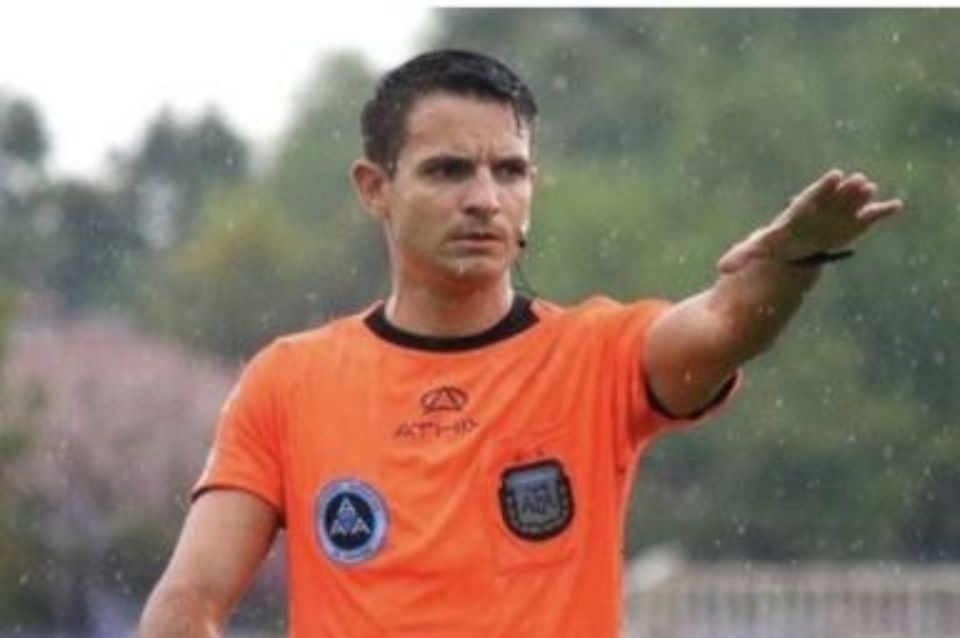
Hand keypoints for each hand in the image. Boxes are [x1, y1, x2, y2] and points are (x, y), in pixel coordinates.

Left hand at [718, 169, 903, 273]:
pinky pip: (867, 218)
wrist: (795, 245)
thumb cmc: (777, 243)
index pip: (813, 197)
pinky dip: (881, 213)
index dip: (824, 188)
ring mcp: (837, 215)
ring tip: (871, 186)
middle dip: (844, 190)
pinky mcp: (851, 224)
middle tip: (858, 178)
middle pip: (834, 198)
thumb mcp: (759, 248)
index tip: (834, 175)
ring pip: (850, 204)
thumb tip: (721, 269)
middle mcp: (821, 209)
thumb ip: (742, 255)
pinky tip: (897, 206)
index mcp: (801, 211)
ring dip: (861, 197)